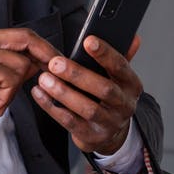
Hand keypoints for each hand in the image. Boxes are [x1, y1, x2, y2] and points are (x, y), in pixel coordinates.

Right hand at [0, 28, 58, 167]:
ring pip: (21, 66)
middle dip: (44, 57)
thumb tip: (40, 63)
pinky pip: (11, 80)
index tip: (56, 60)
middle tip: (51, 75)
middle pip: (26, 39)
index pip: (21, 34)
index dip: (42, 47)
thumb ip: (11, 69)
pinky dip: (5, 98)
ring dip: (13, 91)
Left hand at [30, 35, 142, 154]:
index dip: (105, 53)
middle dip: (78, 75)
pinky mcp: (92, 136)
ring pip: (87, 108)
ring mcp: (109, 123)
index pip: (121, 66)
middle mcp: (124, 105)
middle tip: (55, 63)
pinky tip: (39, 94)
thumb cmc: (109, 97)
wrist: (111, 134)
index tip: (88, 41)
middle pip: (104, 89)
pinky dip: (52, 107)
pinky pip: (70, 122)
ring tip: (44, 79)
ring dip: (63, 92)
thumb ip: (122, 56)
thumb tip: (133, 37)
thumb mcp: (118, 78)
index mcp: (131, 85)